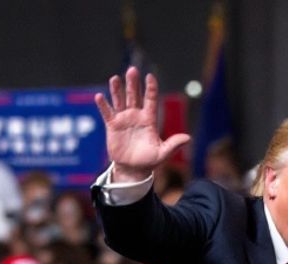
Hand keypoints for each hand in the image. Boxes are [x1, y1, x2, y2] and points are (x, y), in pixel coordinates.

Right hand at [94, 67, 190, 182]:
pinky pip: (107, 113)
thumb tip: (188, 138)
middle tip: (132, 70)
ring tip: (114, 78)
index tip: (150, 76)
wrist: (133, 169)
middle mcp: (136, 116)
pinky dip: (103, 105)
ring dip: (117, 90)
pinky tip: (99, 96)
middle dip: (133, 83)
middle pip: (134, 95)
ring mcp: (124, 119)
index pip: (151, 99)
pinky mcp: (113, 126)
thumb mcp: (162, 154)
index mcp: (149, 119)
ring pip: (120, 100)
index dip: (151, 88)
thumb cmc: (149, 161)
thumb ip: (173, 145)